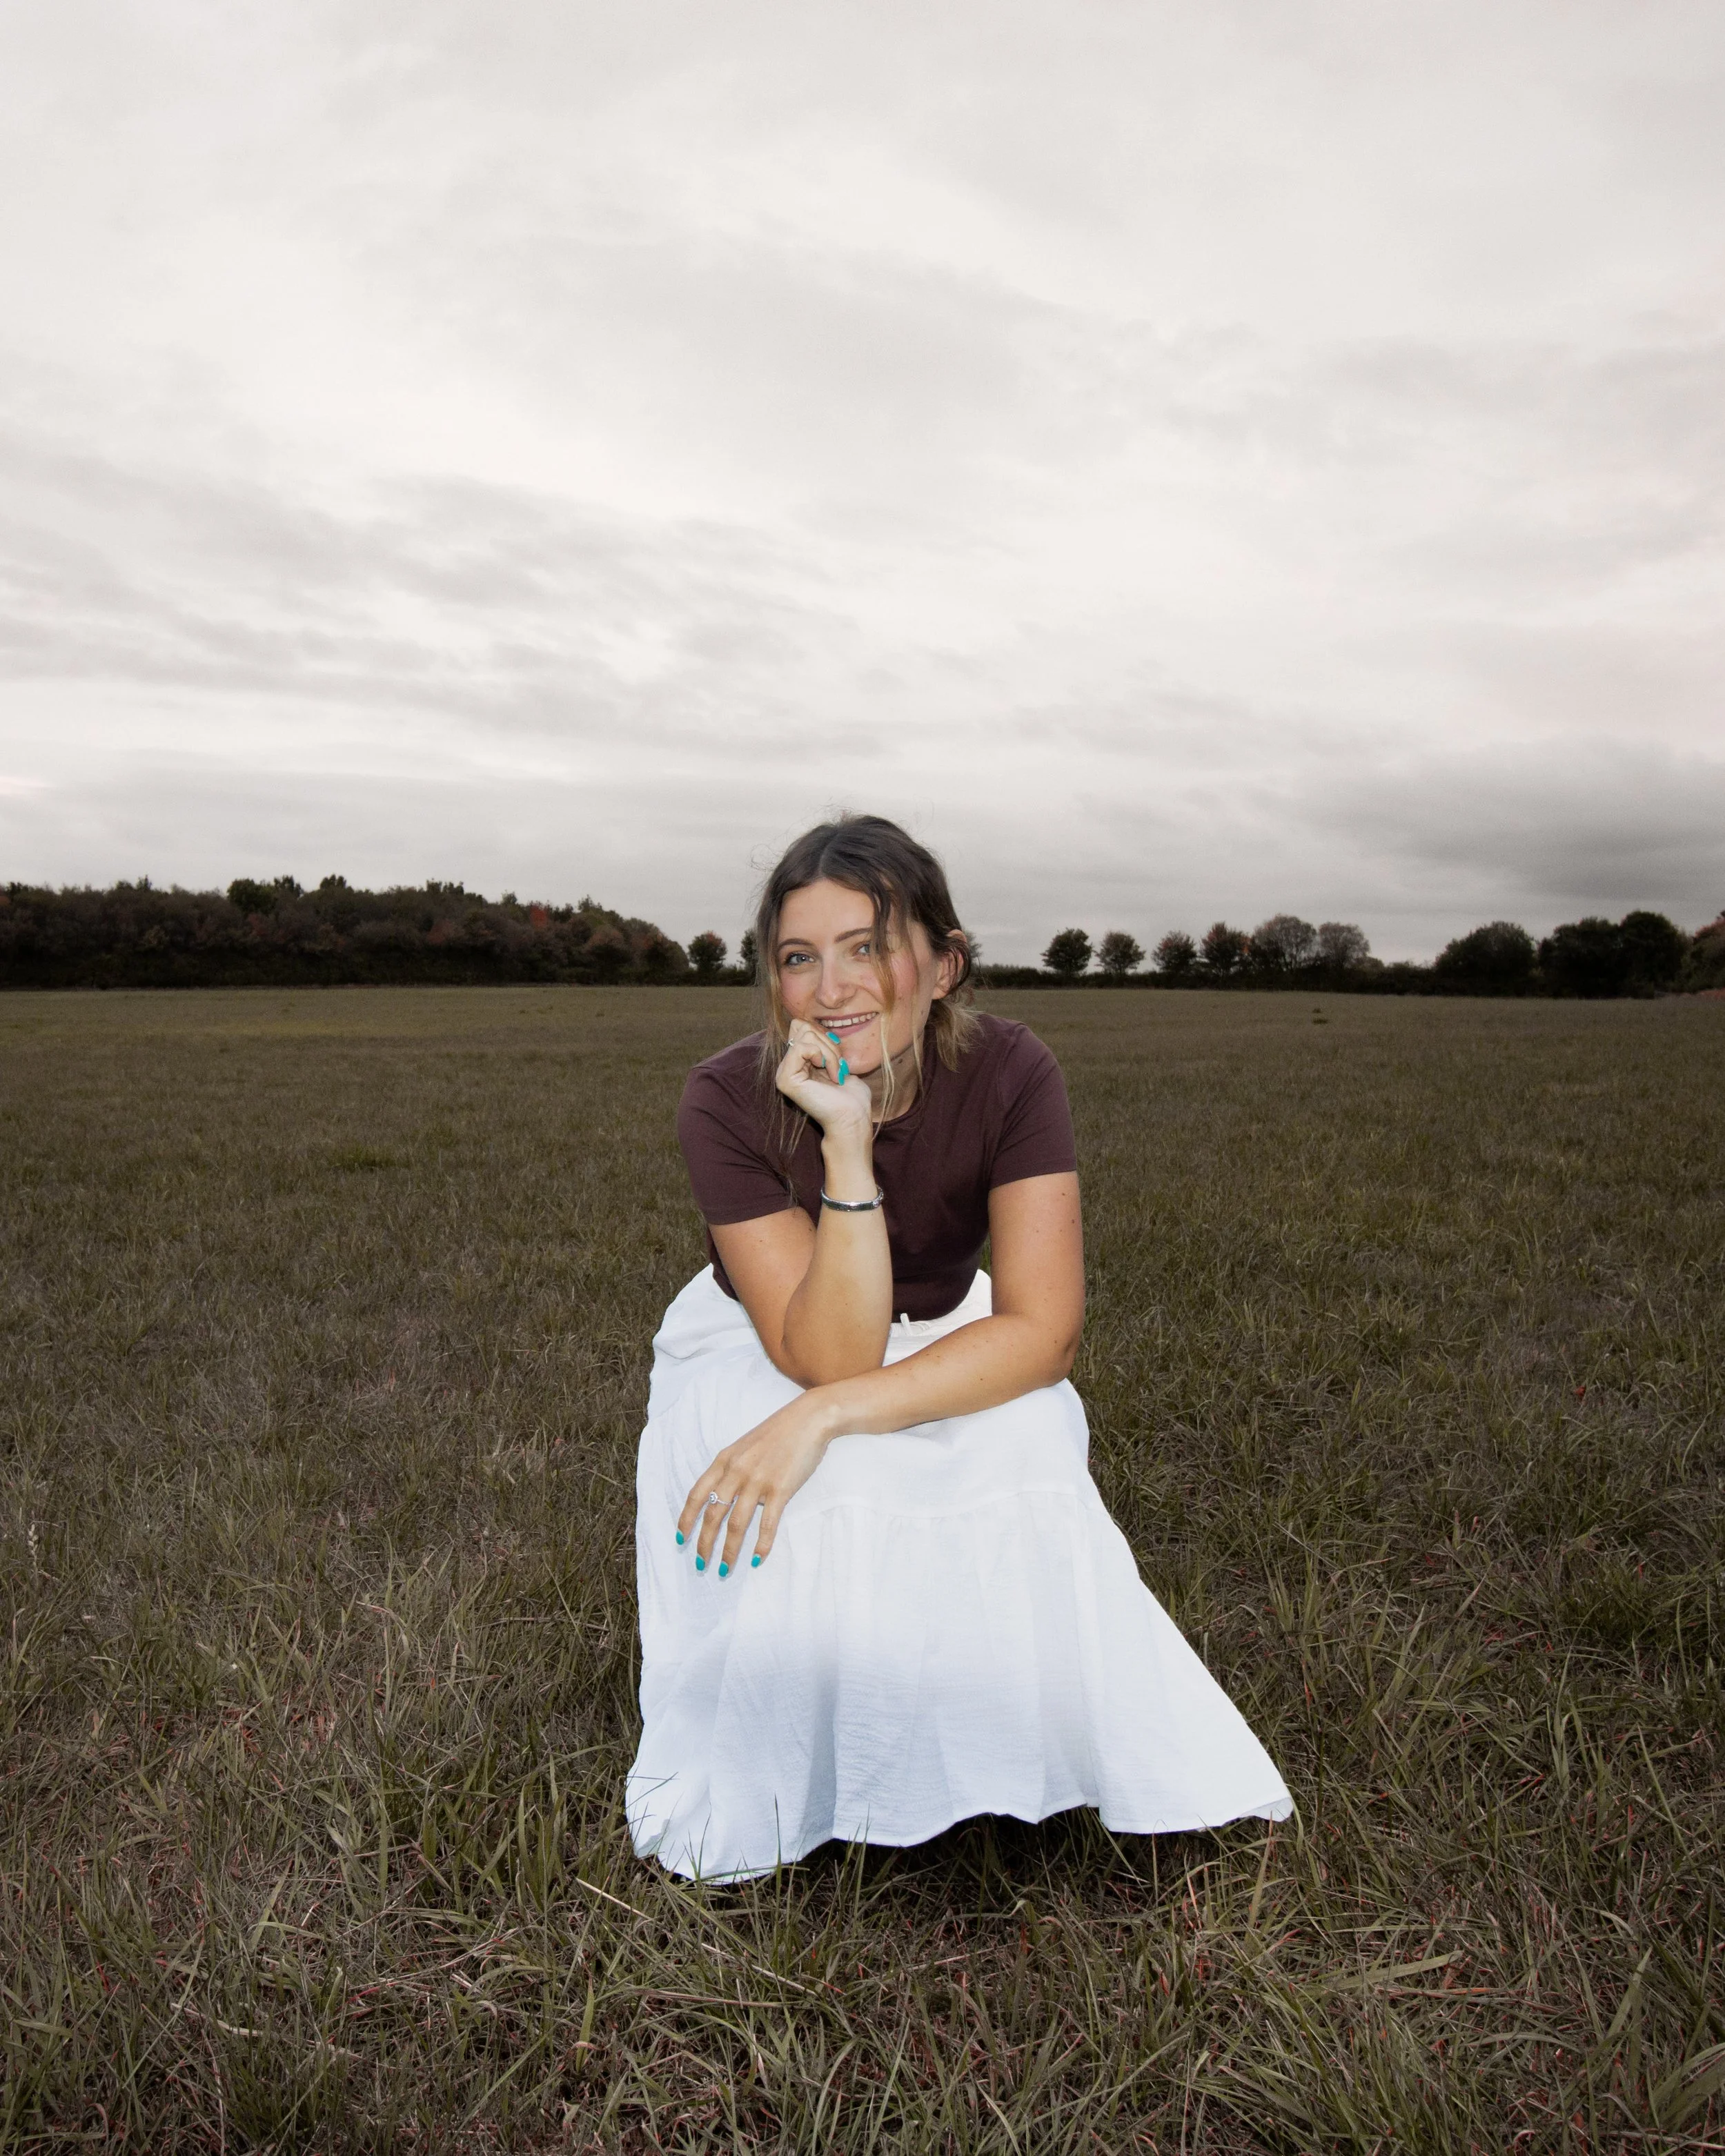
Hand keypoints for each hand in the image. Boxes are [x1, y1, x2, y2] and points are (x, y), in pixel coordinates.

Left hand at [677, 1388, 839, 1573]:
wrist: (809, 1419)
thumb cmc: (778, 1432)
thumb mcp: (744, 1445)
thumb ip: (731, 1467)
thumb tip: (720, 1494)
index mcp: (724, 1460)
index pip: (697, 1495)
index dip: (686, 1519)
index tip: (681, 1539)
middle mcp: (737, 1471)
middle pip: (713, 1514)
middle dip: (705, 1543)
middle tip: (701, 1564)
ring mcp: (758, 1481)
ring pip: (737, 1524)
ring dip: (729, 1551)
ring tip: (725, 1569)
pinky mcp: (781, 1489)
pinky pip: (767, 1523)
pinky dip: (761, 1545)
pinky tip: (756, 1559)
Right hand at [774, 1018, 872, 1140]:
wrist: (853, 1119)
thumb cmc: (851, 1097)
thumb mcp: (838, 1062)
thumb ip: (824, 1044)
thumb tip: (815, 1026)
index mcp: (797, 1063)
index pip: (801, 1026)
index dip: (824, 1035)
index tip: (837, 1057)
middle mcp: (786, 1067)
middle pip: (802, 1026)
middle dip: (828, 1043)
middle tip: (838, 1066)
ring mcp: (783, 1073)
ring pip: (805, 1035)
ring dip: (830, 1052)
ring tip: (836, 1073)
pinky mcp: (786, 1078)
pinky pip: (803, 1047)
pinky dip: (824, 1057)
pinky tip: (831, 1076)